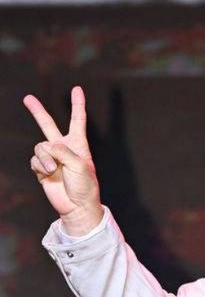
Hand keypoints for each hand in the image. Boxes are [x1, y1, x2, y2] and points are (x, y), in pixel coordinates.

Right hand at [23, 85, 103, 234]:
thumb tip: (46, 147)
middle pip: (48, 125)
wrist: (77, 207)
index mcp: (78, 145)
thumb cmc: (84, 186)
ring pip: (39, 147)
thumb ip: (63, 151)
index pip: (77, 120)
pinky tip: (48, 173)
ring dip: (45, 158)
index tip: (77, 89)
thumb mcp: (79, 164)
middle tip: (27, 98)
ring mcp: (51, 158)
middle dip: (37, 112)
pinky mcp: (42, 169)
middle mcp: (63, 149)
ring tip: (54, 169)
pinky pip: (35, 160)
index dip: (77, 104)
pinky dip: (40, 166)